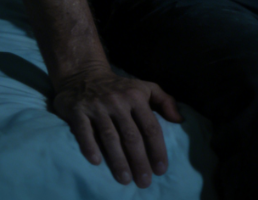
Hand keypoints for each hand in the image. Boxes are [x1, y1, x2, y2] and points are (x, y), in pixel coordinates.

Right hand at [52, 69, 183, 187]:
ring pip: (110, 137)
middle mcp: (118, 102)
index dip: (157, 149)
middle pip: (132, 136)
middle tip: (144, 182)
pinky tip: (97, 162)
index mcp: (136, 97)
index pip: (150, 127)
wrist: (84, 74)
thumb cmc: (120, 87)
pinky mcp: (78, 112)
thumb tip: (179, 120)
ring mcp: (97, 107)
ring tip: (125, 179)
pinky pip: (84, 132)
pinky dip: (90, 147)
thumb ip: (164, 101)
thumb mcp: (145, 88)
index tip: (161, 170)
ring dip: (118, 160)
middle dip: (140, 161)